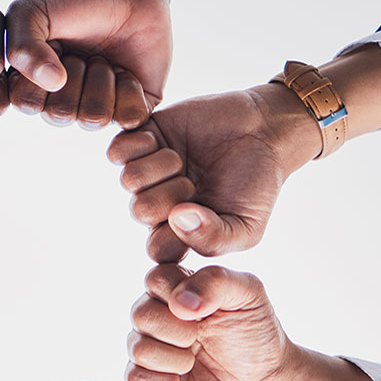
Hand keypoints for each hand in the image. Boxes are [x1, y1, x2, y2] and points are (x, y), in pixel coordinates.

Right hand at [5, 0, 183, 129]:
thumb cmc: (77, 2)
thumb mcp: (32, 12)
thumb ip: (21, 47)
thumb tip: (52, 83)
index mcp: (31, 87)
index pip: (27, 103)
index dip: (42, 71)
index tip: (53, 44)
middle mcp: (60, 105)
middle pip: (61, 114)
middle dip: (76, 72)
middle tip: (83, 51)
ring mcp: (95, 110)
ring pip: (94, 118)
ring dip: (103, 79)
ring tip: (104, 58)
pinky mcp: (129, 112)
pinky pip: (128, 118)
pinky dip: (130, 89)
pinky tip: (127, 71)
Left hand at [109, 86, 322, 261]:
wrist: (263, 132)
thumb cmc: (256, 184)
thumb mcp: (246, 226)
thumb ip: (213, 239)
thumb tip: (177, 221)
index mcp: (178, 232)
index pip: (157, 249)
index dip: (174, 234)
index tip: (200, 214)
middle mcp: (159, 204)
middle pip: (140, 210)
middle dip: (170, 196)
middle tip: (192, 184)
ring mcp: (148, 172)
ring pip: (129, 179)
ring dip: (159, 168)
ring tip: (181, 160)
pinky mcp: (142, 140)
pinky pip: (117, 150)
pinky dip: (138, 145)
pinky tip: (160, 141)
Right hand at [127, 264, 290, 380]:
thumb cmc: (255, 334)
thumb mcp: (248, 294)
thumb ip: (215, 281)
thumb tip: (179, 304)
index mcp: (174, 288)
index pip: (154, 279)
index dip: (180, 297)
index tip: (207, 311)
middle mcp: (154, 315)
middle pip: (140, 315)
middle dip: (178, 331)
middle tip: (200, 338)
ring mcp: (147, 348)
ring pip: (137, 349)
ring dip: (174, 360)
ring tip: (194, 362)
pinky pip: (135, 380)